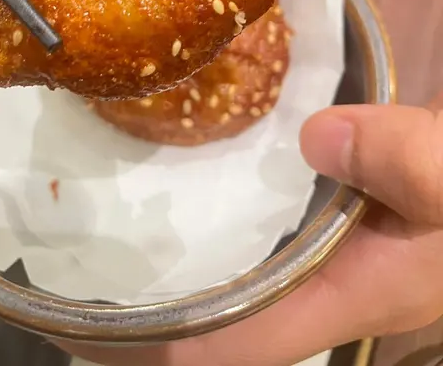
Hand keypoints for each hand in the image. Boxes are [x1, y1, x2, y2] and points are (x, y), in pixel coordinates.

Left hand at [60, 97, 442, 365]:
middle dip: (153, 314)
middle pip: (222, 325)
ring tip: (114, 235)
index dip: (161, 344)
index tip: (89, 324)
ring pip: (237, 283)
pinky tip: (192, 186)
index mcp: (346, 296)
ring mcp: (329, 264)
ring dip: (179, 272)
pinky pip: (259, 240)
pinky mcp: (333, 230)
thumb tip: (314, 138)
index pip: (236, 346)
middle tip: (80, 272)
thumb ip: (401, 157)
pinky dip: (218, 228)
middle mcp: (326, 292)